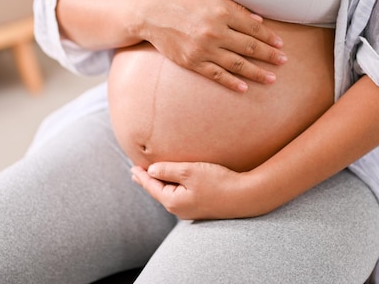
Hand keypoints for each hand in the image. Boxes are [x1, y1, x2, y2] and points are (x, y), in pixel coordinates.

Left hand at [131, 161, 255, 219]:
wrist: (245, 197)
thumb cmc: (218, 182)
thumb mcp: (189, 172)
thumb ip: (168, 170)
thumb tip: (152, 171)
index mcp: (173, 202)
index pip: (152, 186)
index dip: (142, 176)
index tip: (132, 167)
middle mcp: (180, 210)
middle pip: (159, 192)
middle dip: (148, 181)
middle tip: (135, 173)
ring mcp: (190, 210)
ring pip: (169, 195)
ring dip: (160, 184)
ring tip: (152, 176)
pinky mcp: (201, 208)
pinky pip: (180, 196)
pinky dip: (172, 187)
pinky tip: (173, 184)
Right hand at [139, 0, 286, 91]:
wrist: (152, 13)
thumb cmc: (183, 1)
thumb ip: (234, 8)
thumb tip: (258, 21)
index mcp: (222, 12)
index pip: (253, 28)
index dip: (269, 38)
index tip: (280, 45)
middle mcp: (215, 31)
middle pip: (249, 47)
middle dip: (269, 55)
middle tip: (284, 62)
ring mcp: (203, 49)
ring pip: (237, 64)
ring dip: (257, 72)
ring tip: (272, 79)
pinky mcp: (192, 62)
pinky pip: (216, 75)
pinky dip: (231, 82)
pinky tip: (244, 88)